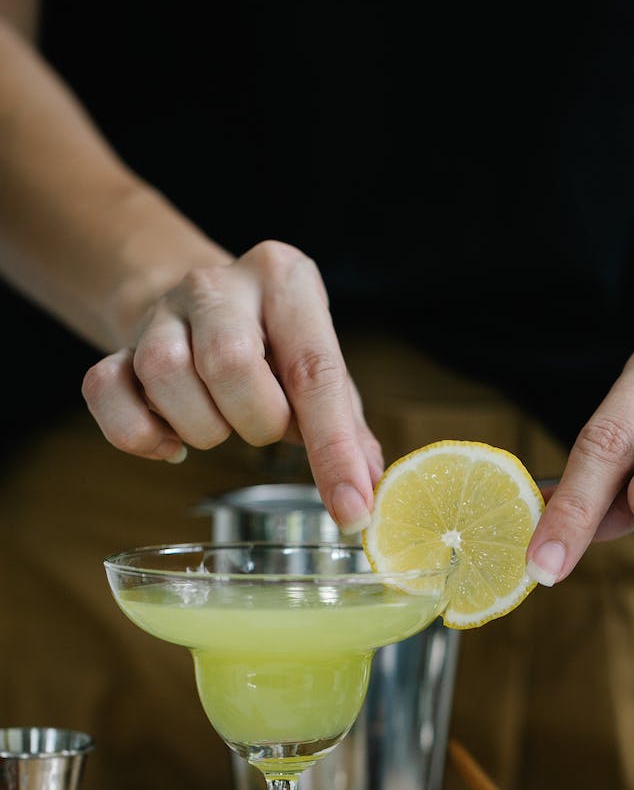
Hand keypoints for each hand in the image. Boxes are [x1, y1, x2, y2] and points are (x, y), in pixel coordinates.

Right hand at [81, 241, 382, 531]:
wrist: (199, 309)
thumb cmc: (273, 349)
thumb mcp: (318, 372)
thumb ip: (347, 427)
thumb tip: (371, 488)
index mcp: (286, 280)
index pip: (315, 371)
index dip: (334, 450)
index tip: (351, 509)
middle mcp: (220, 283)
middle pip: (229, 363)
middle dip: (255, 421)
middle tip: (262, 426)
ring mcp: (162, 310)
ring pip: (166, 375)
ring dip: (200, 427)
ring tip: (219, 423)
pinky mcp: (117, 343)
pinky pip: (106, 393)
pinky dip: (141, 435)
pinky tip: (170, 441)